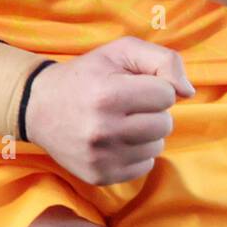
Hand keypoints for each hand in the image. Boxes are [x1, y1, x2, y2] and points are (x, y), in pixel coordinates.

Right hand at [24, 36, 194, 186]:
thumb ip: (162, 60)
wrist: (38, 106)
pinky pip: (144, 167)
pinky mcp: (99, 175)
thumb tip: (188, 92)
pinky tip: (116, 140)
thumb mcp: (120, 51)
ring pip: (157, 147)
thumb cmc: (86, 75)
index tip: (133, 85)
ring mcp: (101, 157)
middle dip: (153, 111)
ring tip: (122, 122)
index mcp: (108, 94)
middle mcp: (104, 129)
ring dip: (147, 133)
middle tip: (128, 105)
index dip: (155, 87)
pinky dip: (136, 152)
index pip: (166, 94)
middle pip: (165, 124)